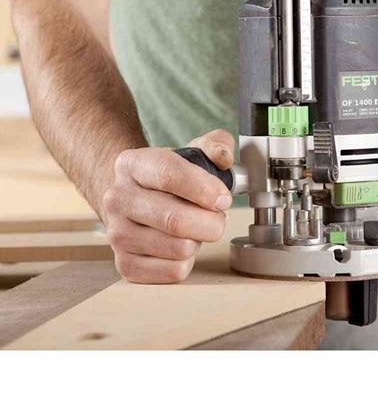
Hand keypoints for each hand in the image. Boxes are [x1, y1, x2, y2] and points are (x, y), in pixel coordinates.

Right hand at [101, 129, 234, 282]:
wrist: (136, 199)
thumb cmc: (170, 177)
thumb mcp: (193, 151)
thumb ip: (216, 144)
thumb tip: (223, 158)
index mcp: (132, 164)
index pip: (169, 175)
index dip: (204, 189)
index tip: (224, 199)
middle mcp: (117, 198)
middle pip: (175, 219)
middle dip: (211, 222)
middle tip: (217, 217)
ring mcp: (117, 233)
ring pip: (179, 248)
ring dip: (199, 240)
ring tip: (196, 229)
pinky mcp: (125, 263)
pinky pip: (174, 270)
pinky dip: (189, 260)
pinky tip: (182, 246)